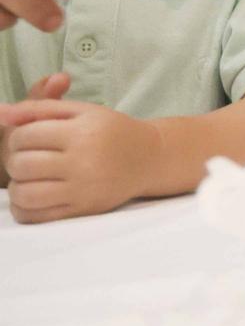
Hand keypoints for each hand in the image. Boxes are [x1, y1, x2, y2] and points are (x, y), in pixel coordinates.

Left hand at [0, 96, 156, 221]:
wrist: (149, 159)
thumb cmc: (111, 131)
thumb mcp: (81, 111)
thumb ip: (39, 108)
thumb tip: (0, 113)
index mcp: (82, 132)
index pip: (25, 136)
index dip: (18, 136)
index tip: (29, 138)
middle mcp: (83, 161)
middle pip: (21, 165)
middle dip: (15, 160)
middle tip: (28, 157)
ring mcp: (83, 189)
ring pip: (24, 194)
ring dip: (17, 186)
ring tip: (29, 178)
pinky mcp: (83, 210)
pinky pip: (36, 217)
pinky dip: (23, 208)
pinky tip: (33, 195)